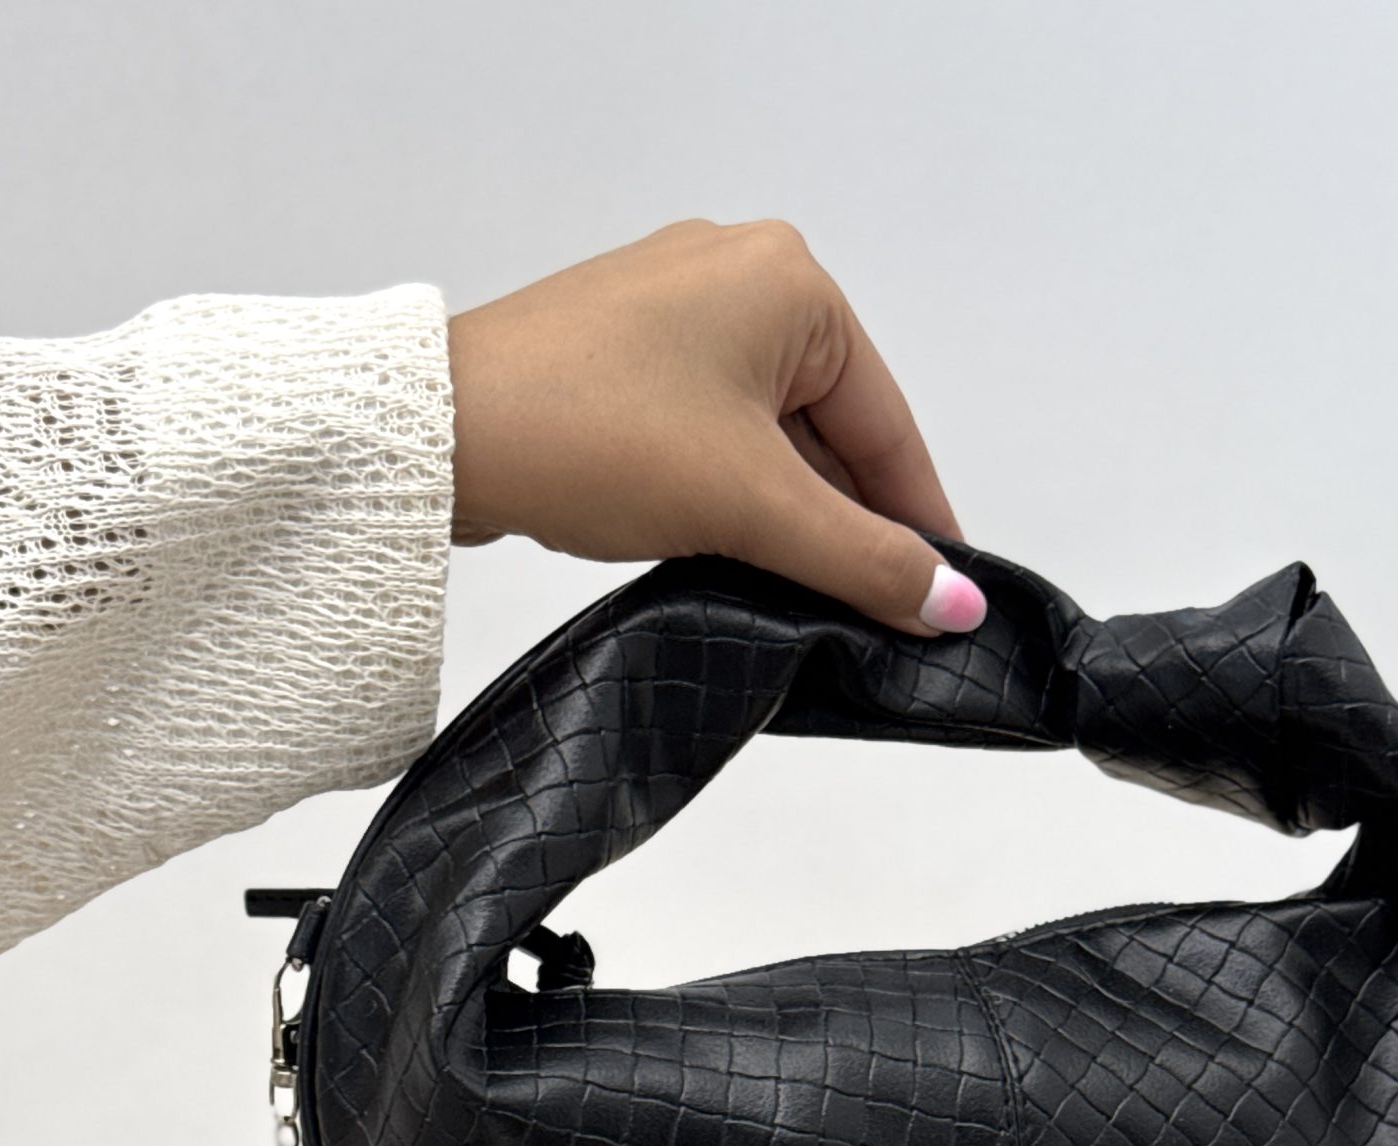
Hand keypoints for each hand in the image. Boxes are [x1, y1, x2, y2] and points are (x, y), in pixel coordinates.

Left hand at [445, 220, 984, 637]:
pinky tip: (734, 553)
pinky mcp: (628, 350)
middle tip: (870, 619)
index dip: (919, 524)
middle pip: (832, 432)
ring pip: (772, 437)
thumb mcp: (754, 508)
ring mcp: (677, 309)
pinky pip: (716, 430)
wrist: (440, 435)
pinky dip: (734, 493)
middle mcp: (741, 274)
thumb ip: (864, 560)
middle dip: (845, 525)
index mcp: (792, 282)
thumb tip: (957, 604)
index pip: (887, 427)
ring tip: (798, 598)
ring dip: (786, 517)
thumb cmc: (595, 437)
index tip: (947, 601)